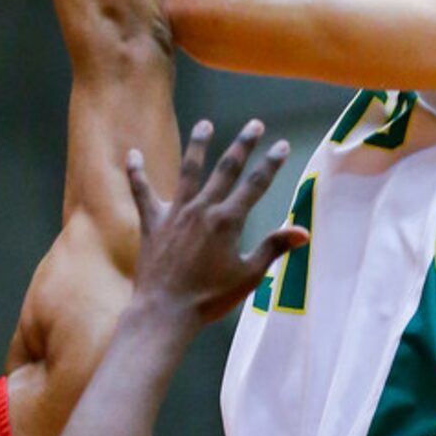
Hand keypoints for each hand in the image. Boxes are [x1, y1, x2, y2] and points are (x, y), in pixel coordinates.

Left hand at [126, 119, 308, 325]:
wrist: (165, 312)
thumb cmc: (210, 298)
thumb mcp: (248, 276)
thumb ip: (274, 248)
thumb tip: (303, 231)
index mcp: (228, 221)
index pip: (256, 185)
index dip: (271, 164)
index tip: (281, 145)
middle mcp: (202, 209)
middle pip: (226, 169)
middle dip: (242, 145)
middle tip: (254, 124)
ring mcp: (175, 213)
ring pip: (188, 171)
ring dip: (198, 145)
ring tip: (204, 124)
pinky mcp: (152, 222)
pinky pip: (142, 192)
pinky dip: (136, 173)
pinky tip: (132, 154)